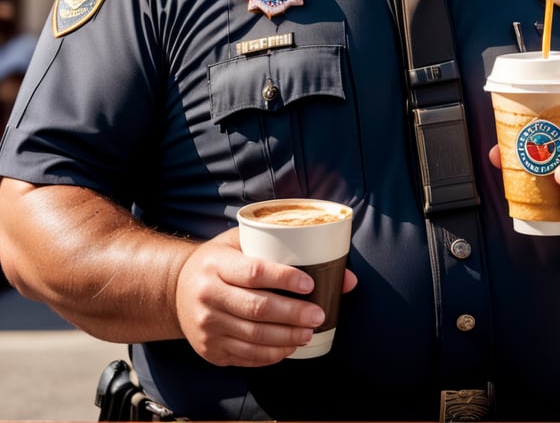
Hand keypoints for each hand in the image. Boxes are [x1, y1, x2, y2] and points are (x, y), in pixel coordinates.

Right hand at [175, 227, 356, 366]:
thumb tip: (344, 275)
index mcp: (217, 264)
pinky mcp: (209, 349)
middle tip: (318, 314)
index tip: (310, 283)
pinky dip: (271, 354)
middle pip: (257, 308)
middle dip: (293, 313)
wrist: (175, 289)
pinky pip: (246, 356)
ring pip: (254, 336)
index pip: (255, 272)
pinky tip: (288, 346)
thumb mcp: (242, 243)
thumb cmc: (220, 260)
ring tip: (308, 331)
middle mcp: (207, 295)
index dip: (285, 278)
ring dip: (287, 337)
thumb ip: (285, 250)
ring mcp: (206, 325)